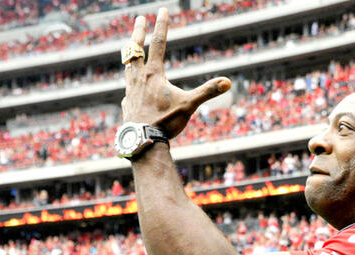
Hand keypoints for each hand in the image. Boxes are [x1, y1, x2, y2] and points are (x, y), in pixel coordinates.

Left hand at [121, 10, 231, 139]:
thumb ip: (207, 91)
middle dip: (138, 32)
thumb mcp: (189, 105)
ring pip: (128, 67)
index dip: (161, 25)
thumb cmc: (166, 122)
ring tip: (131, 50)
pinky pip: (127, 90)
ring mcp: (129, 91)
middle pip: (135, 49)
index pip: (158, 43)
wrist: (143, 141)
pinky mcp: (127, 104)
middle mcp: (138, 78)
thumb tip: (228, 82)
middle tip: (139, 18)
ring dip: (131, 55)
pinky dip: (131, 84)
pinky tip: (131, 90)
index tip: (162, 10)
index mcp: (153, 74)